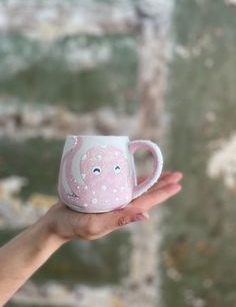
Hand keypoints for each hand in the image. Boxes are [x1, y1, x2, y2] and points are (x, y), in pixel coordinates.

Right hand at [43, 171, 181, 242]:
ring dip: (150, 179)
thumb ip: (118, 220)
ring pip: (135, 187)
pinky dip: (129, 176)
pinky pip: (120, 183)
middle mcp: (120, 206)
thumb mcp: (95, 225)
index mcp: (121, 214)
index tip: (178, 183)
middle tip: (177, 174)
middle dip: (162, 184)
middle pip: (146, 193)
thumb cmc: (73, 226)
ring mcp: (112, 200)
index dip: (163, 193)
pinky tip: (135, 171)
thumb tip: (147, 216)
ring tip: (163, 171)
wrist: (55, 224)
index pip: (147, 202)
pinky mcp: (102, 193)